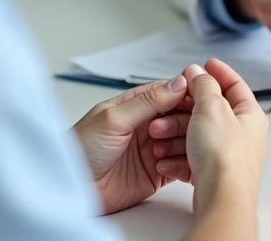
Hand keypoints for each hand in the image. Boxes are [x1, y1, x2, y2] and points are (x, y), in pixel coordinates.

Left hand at [73, 75, 189, 213]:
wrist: (72, 189)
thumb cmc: (81, 150)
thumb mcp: (113, 119)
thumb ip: (148, 101)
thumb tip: (178, 82)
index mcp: (134, 106)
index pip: (168, 93)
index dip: (185, 94)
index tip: (198, 98)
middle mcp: (146, 126)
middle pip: (180, 116)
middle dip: (184, 121)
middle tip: (175, 129)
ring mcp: (152, 149)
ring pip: (184, 140)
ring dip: (181, 143)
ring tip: (160, 150)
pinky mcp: (157, 173)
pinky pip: (180, 165)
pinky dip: (182, 164)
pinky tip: (169, 165)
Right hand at [148, 60, 267, 212]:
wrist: (221, 197)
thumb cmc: (225, 157)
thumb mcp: (211, 108)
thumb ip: (203, 86)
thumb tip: (199, 73)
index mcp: (250, 115)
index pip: (235, 85)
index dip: (218, 72)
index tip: (204, 65)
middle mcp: (242, 135)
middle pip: (210, 112)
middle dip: (183, 110)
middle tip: (167, 107)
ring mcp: (227, 156)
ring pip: (196, 137)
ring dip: (174, 135)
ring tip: (159, 135)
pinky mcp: (213, 174)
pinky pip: (190, 160)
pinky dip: (175, 158)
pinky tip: (164, 160)